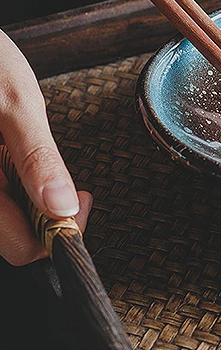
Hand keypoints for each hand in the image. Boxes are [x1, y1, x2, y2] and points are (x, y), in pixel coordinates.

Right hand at [0, 30, 91, 265]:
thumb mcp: (16, 102)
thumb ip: (38, 157)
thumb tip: (63, 207)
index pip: (21, 247)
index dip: (60, 233)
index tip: (83, 200)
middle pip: (13, 238)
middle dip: (48, 218)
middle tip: (71, 187)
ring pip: (6, 219)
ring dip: (31, 202)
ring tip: (37, 166)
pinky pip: (1, 197)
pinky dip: (17, 187)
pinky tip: (16, 159)